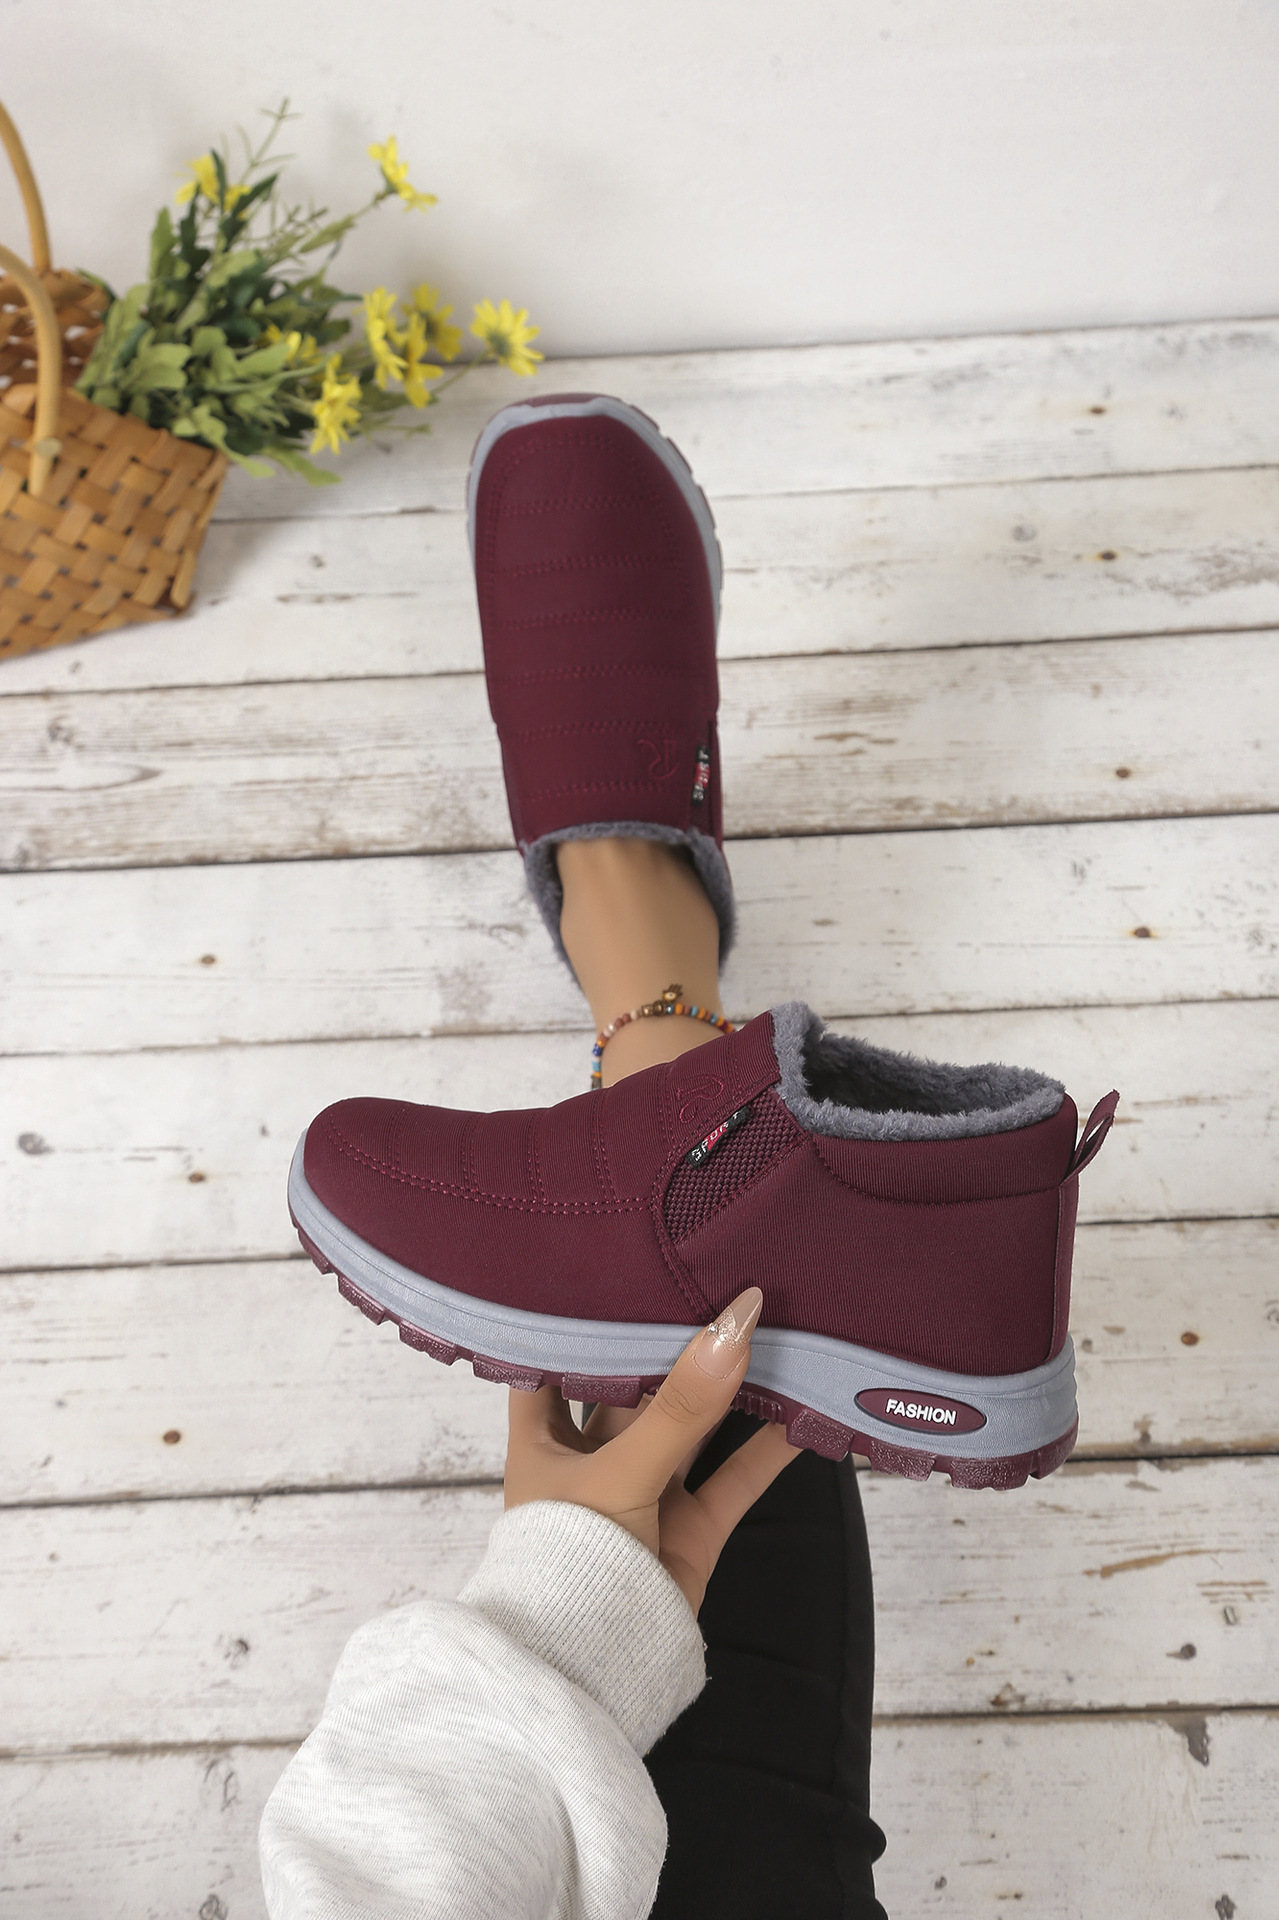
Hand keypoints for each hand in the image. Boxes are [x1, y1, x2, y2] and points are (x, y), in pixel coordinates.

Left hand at [504, 1286, 799, 1612]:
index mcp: (543, 1439)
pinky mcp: (689, 1530)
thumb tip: (733, 1324)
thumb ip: (682, 1406)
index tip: (615, 1270)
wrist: (591, 1669)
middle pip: (634, 1387)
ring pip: (692, 1428)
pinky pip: (734, 1478)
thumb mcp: (621, 1470)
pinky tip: (805, 1412)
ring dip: (728, 1390)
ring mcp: (644, 1494)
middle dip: (672, 1346)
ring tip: (771, 1332)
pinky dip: (769, 1450)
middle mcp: (592, 1460)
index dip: (577, 1319)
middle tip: (714, 1284)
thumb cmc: (571, 1558)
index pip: (551, 1360)